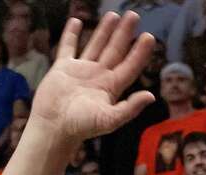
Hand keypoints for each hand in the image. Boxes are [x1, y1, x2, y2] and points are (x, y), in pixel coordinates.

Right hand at [29, 13, 155, 144]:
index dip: (140, 52)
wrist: (54, 128)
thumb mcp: (109, 120)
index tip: (149, 37)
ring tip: (114, 15)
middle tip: (134, 16)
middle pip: (115, 50)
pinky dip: (72, 34)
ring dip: (105, 30)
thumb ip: (130, 108)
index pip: (130, 65)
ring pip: (96, 45)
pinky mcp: (62, 68)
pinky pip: (68, 47)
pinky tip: (77, 21)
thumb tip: (151, 96)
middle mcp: (99, 76)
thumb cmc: (82, 127)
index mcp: (111, 87)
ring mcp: (81, 71)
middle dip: (124, 33)